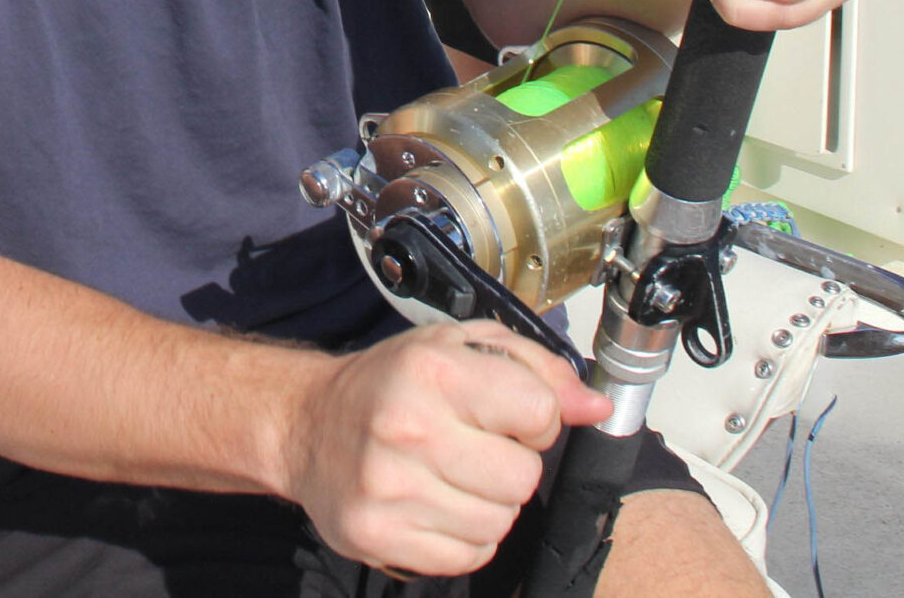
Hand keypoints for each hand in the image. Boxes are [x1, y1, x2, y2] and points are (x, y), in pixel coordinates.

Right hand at [284, 320, 598, 576]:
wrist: (309, 425)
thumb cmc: (390, 384)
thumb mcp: (462, 347)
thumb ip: (538, 369)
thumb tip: (595, 406)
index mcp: (433, 369)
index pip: (540, 411)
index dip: (534, 417)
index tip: (505, 413)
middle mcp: (408, 428)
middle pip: (523, 478)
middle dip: (511, 465)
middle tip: (473, 446)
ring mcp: (390, 488)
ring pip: (499, 523)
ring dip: (487, 503)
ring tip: (450, 475)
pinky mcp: (378, 535)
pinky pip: (468, 557)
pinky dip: (462, 537)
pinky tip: (434, 504)